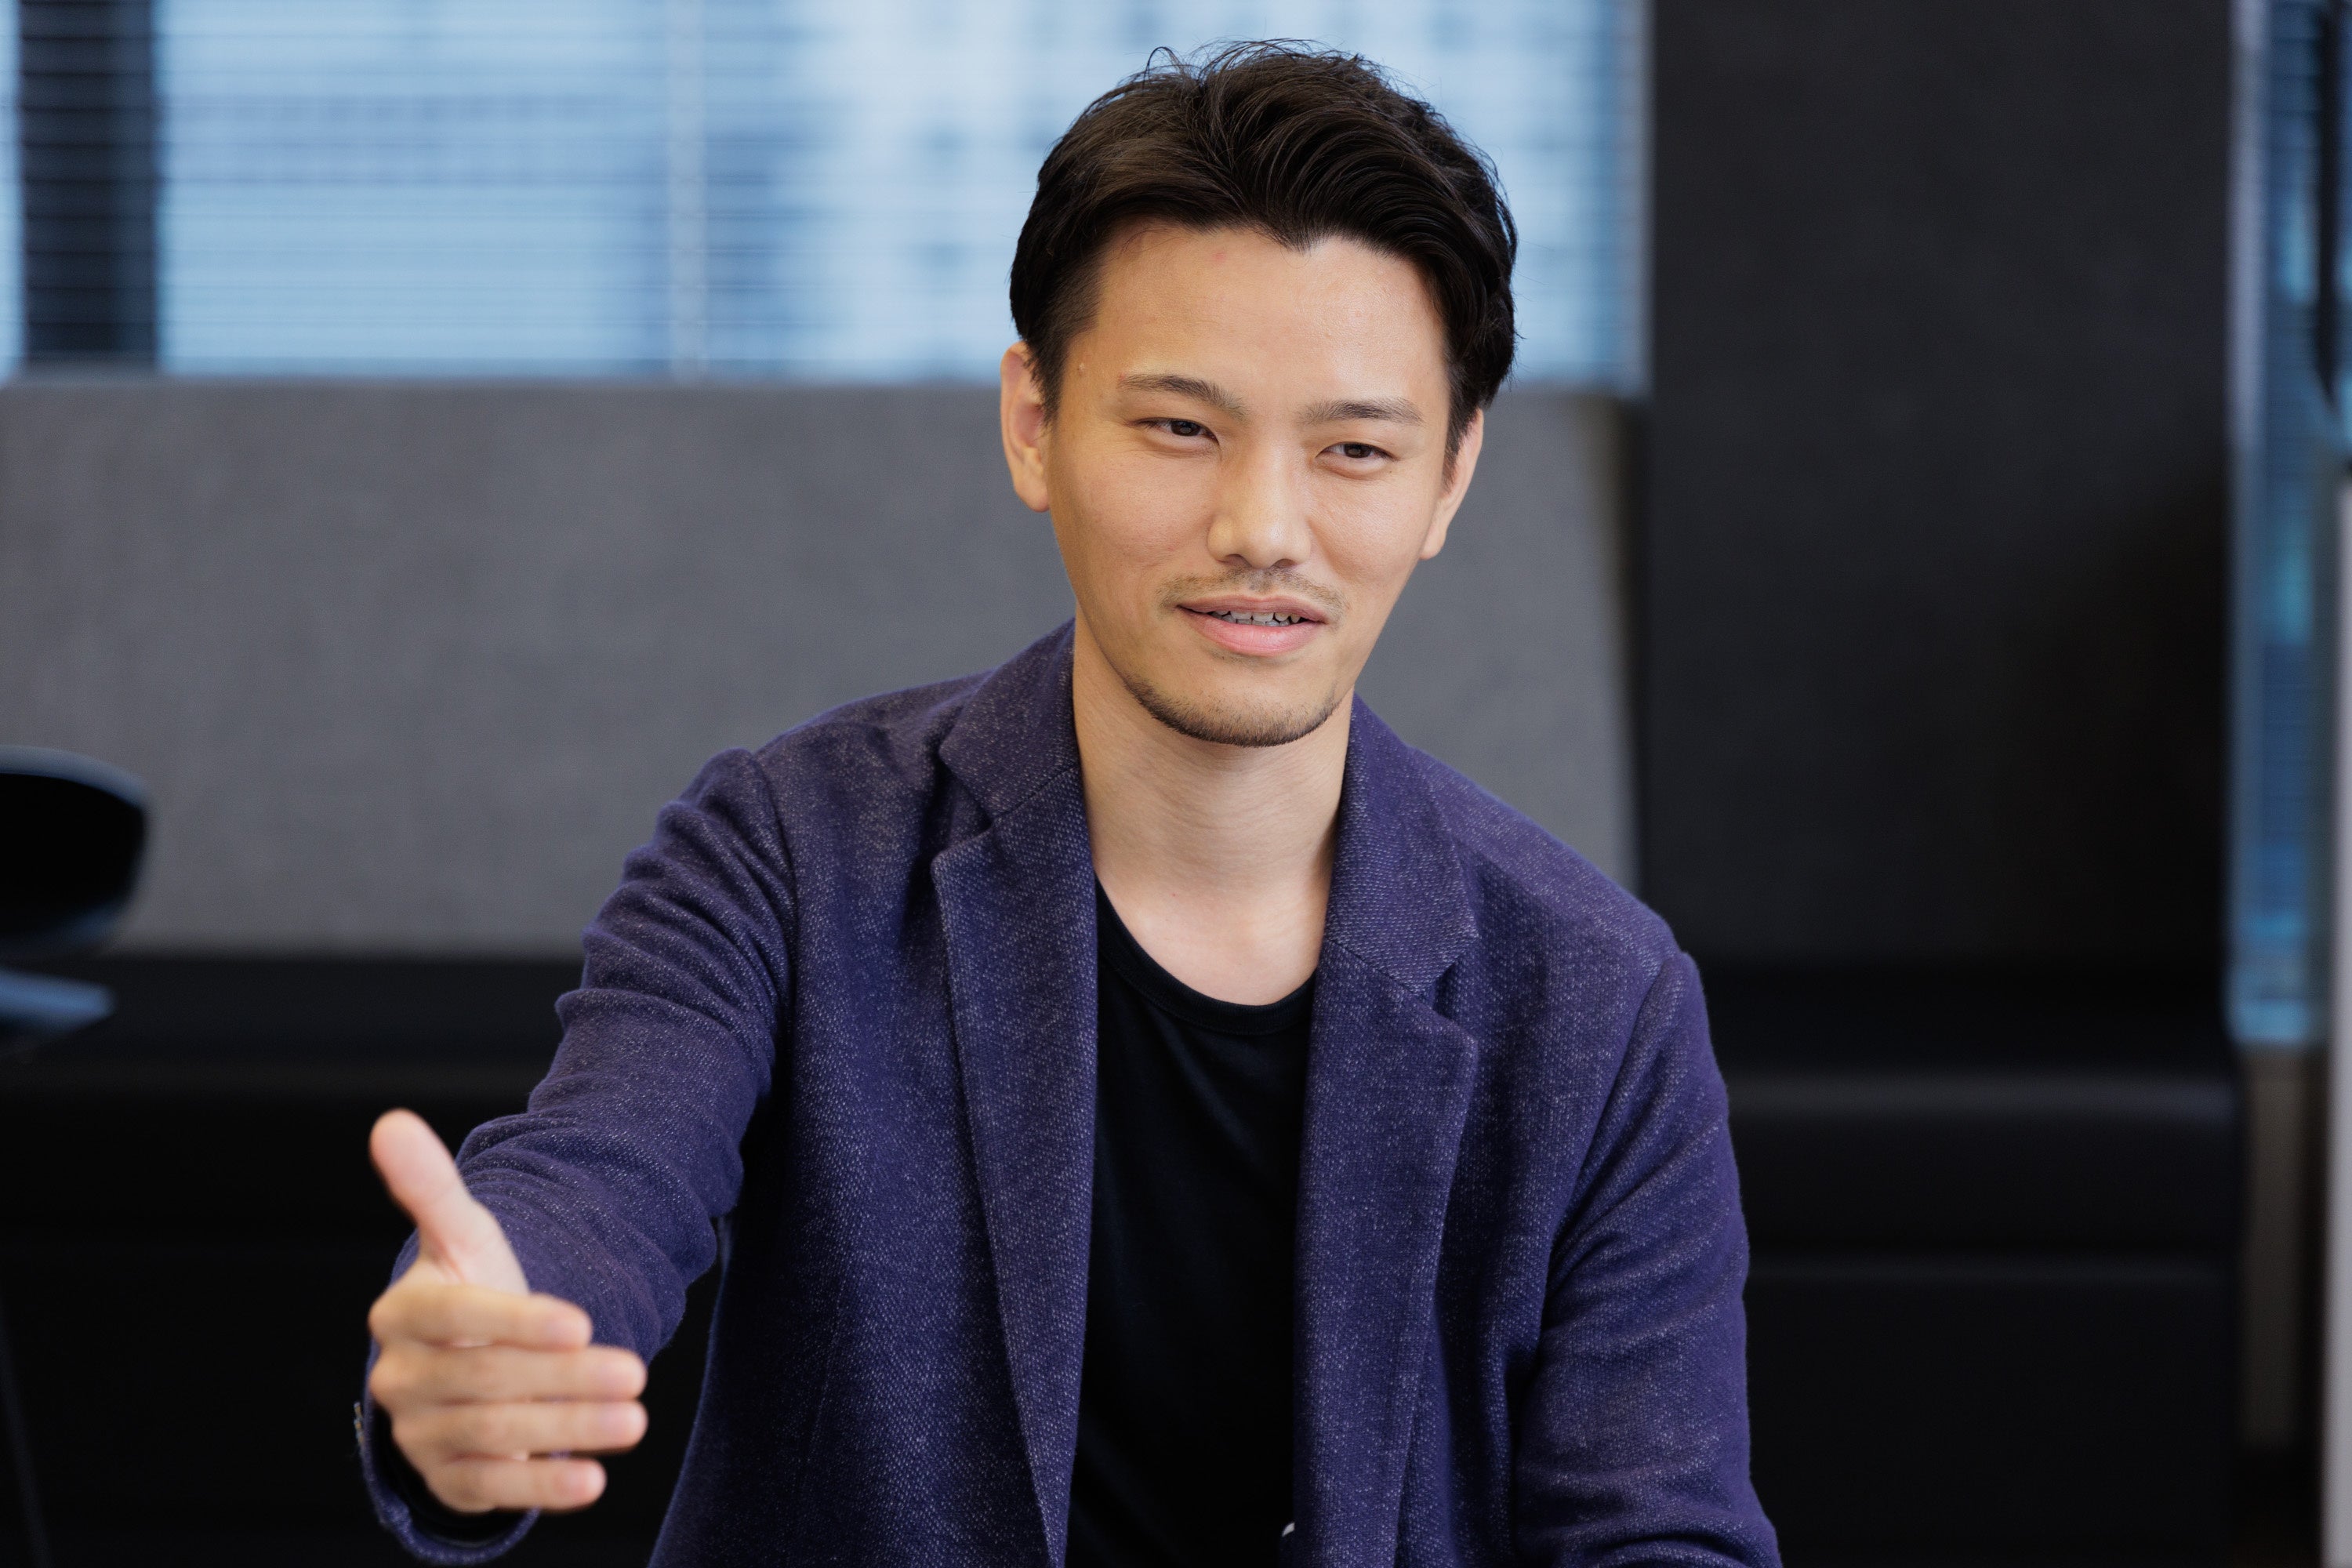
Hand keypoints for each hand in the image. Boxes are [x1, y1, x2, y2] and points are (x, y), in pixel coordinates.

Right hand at [365, 1109, 646, 1514]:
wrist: (464, 1362)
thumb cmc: (471, 1289)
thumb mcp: (462, 1238)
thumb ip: (431, 1187)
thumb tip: (390, 1121)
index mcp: (402, 1315)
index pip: (456, 1318)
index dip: (517, 1322)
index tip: (582, 1323)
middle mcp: (401, 1380)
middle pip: (486, 1381)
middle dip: (565, 1380)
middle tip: (635, 1371)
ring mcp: (420, 1435)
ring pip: (496, 1435)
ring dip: (568, 1429)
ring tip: (635, 1419)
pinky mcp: (448, 1481)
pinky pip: (492, 1490)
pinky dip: (543, 1489)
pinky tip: (593, 1479)